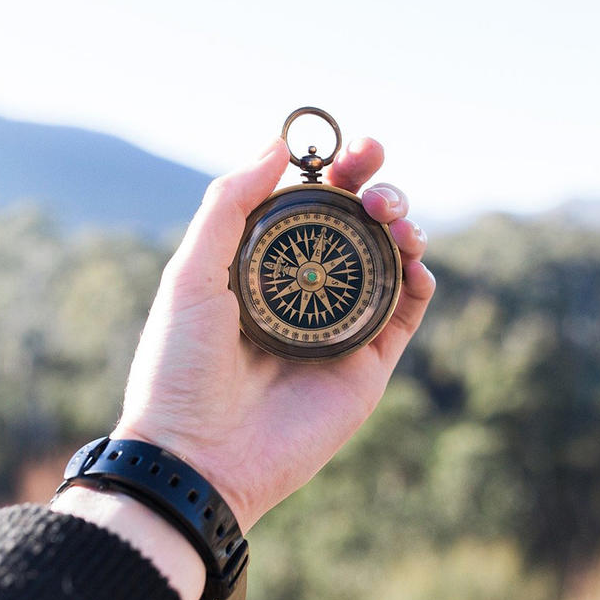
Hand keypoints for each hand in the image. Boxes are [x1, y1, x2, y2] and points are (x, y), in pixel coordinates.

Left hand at [111, 136, 434, 530]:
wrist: (197, 456)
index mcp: (261, 266)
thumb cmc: (180, 367)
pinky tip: (413, 258)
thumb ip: (230, 205)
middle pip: (357, 225)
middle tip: (375, 175)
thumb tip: (276, 143)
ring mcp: (339, 327)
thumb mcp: (191, 273)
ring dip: (402, 225)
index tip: (350, 147)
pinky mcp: (367, 365)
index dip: (335, 171)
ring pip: (389, 261)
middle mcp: (304, 292)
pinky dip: (419, 278)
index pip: (310, 205)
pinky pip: (406, 312)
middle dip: (376, 188)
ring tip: (393, 215)